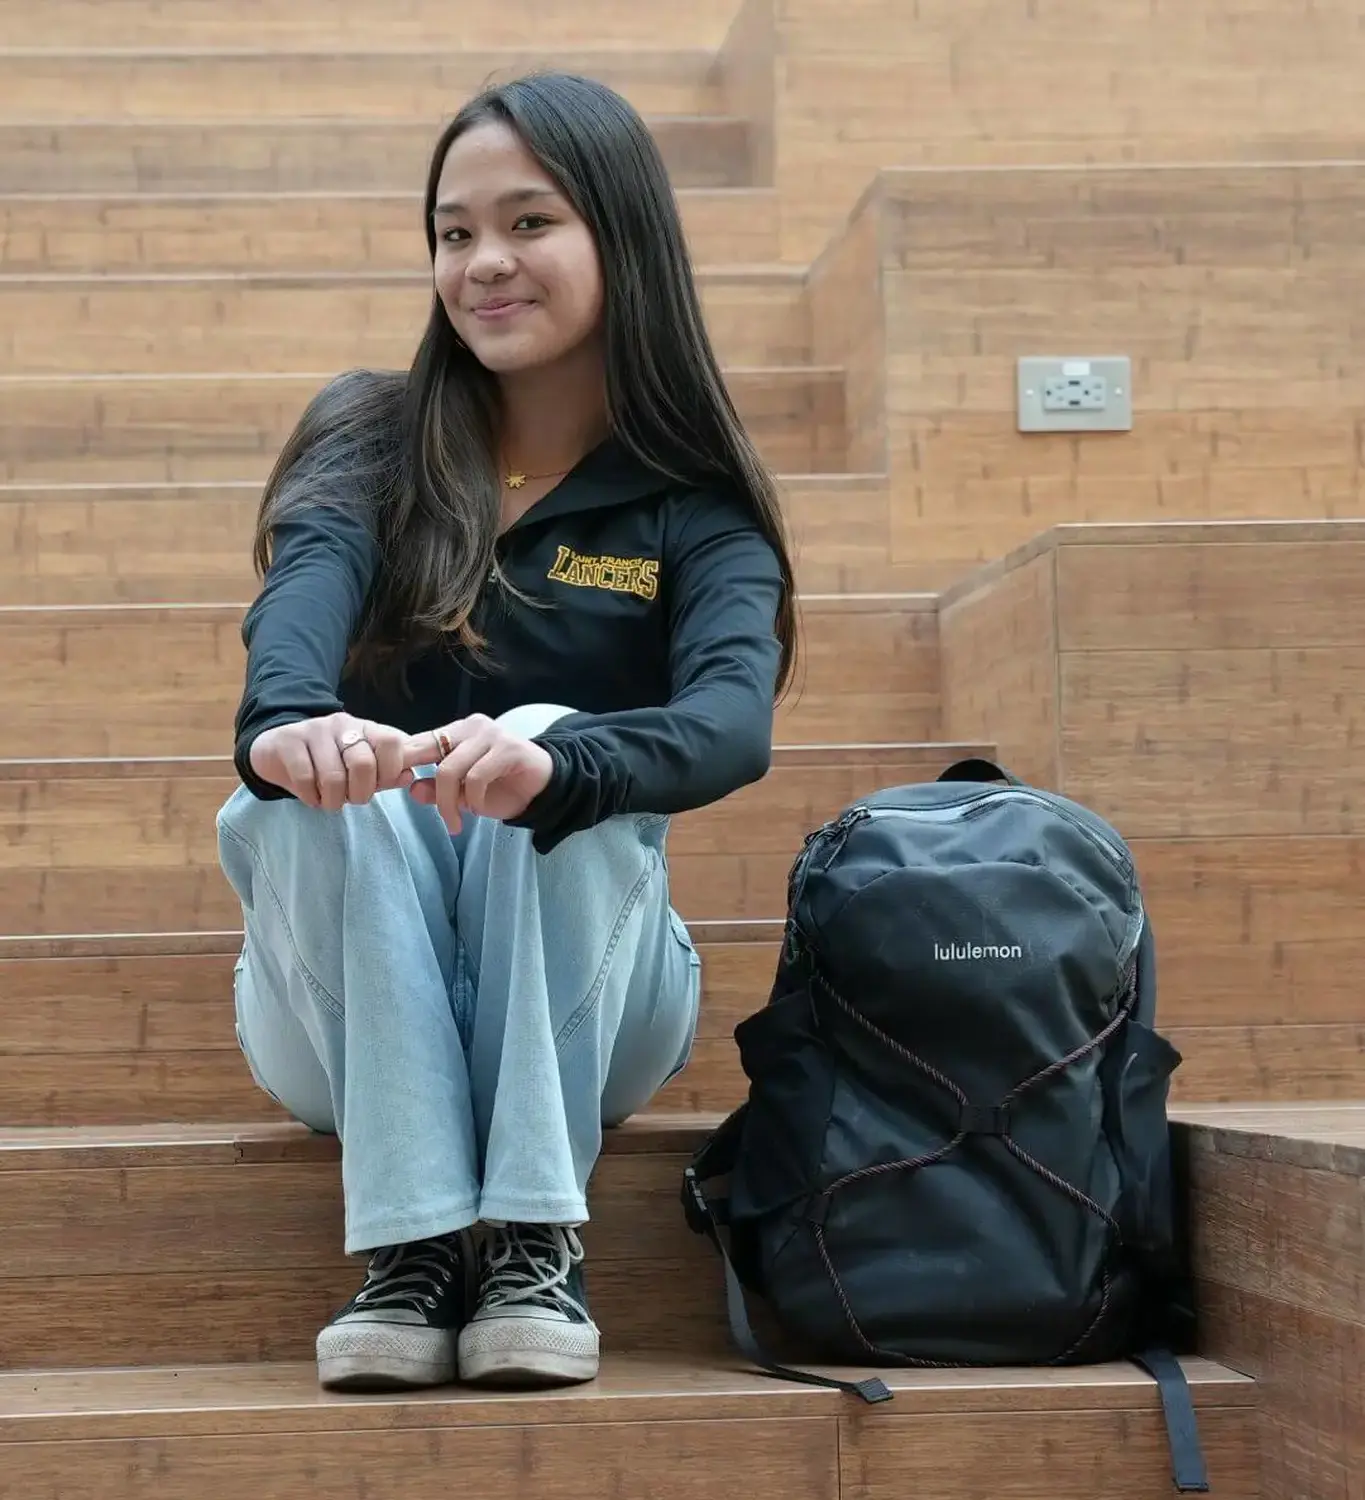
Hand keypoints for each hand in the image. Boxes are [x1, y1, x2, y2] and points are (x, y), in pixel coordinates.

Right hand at [248, 714, 414, 810]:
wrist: (278, 750)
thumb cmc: (328, 763)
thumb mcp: (362, 767)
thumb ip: (387, 773)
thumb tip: (408, 776)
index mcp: (367, 729)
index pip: (393, 743)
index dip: (390, 771)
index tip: (378, 786)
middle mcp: (343, 724)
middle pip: (364, 764)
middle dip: (359, 793)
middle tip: (349, 799)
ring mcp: (314, 730)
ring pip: (333, 776)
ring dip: (332, 800)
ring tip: (328, 799)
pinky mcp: (288, 741)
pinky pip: (305, 778)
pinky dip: (310, 797)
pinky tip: (310, 795)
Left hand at [402, 714, 553, 832]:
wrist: (543, 789)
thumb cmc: (500, 789)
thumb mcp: (461, 794)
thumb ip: (437, 789)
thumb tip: (412, 789)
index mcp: (455, 732)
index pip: (419, 741)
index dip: (403, 763)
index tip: (395, 786)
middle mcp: (471, 727)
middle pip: (429, 754)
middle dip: (430, 790)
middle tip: (440, 817)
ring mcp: (490, 734)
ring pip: (450, 768)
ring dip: (450, 803)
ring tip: (457, 821)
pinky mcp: (507, 748)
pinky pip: (476, 776)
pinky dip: (473, 798)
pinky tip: (478, 808)